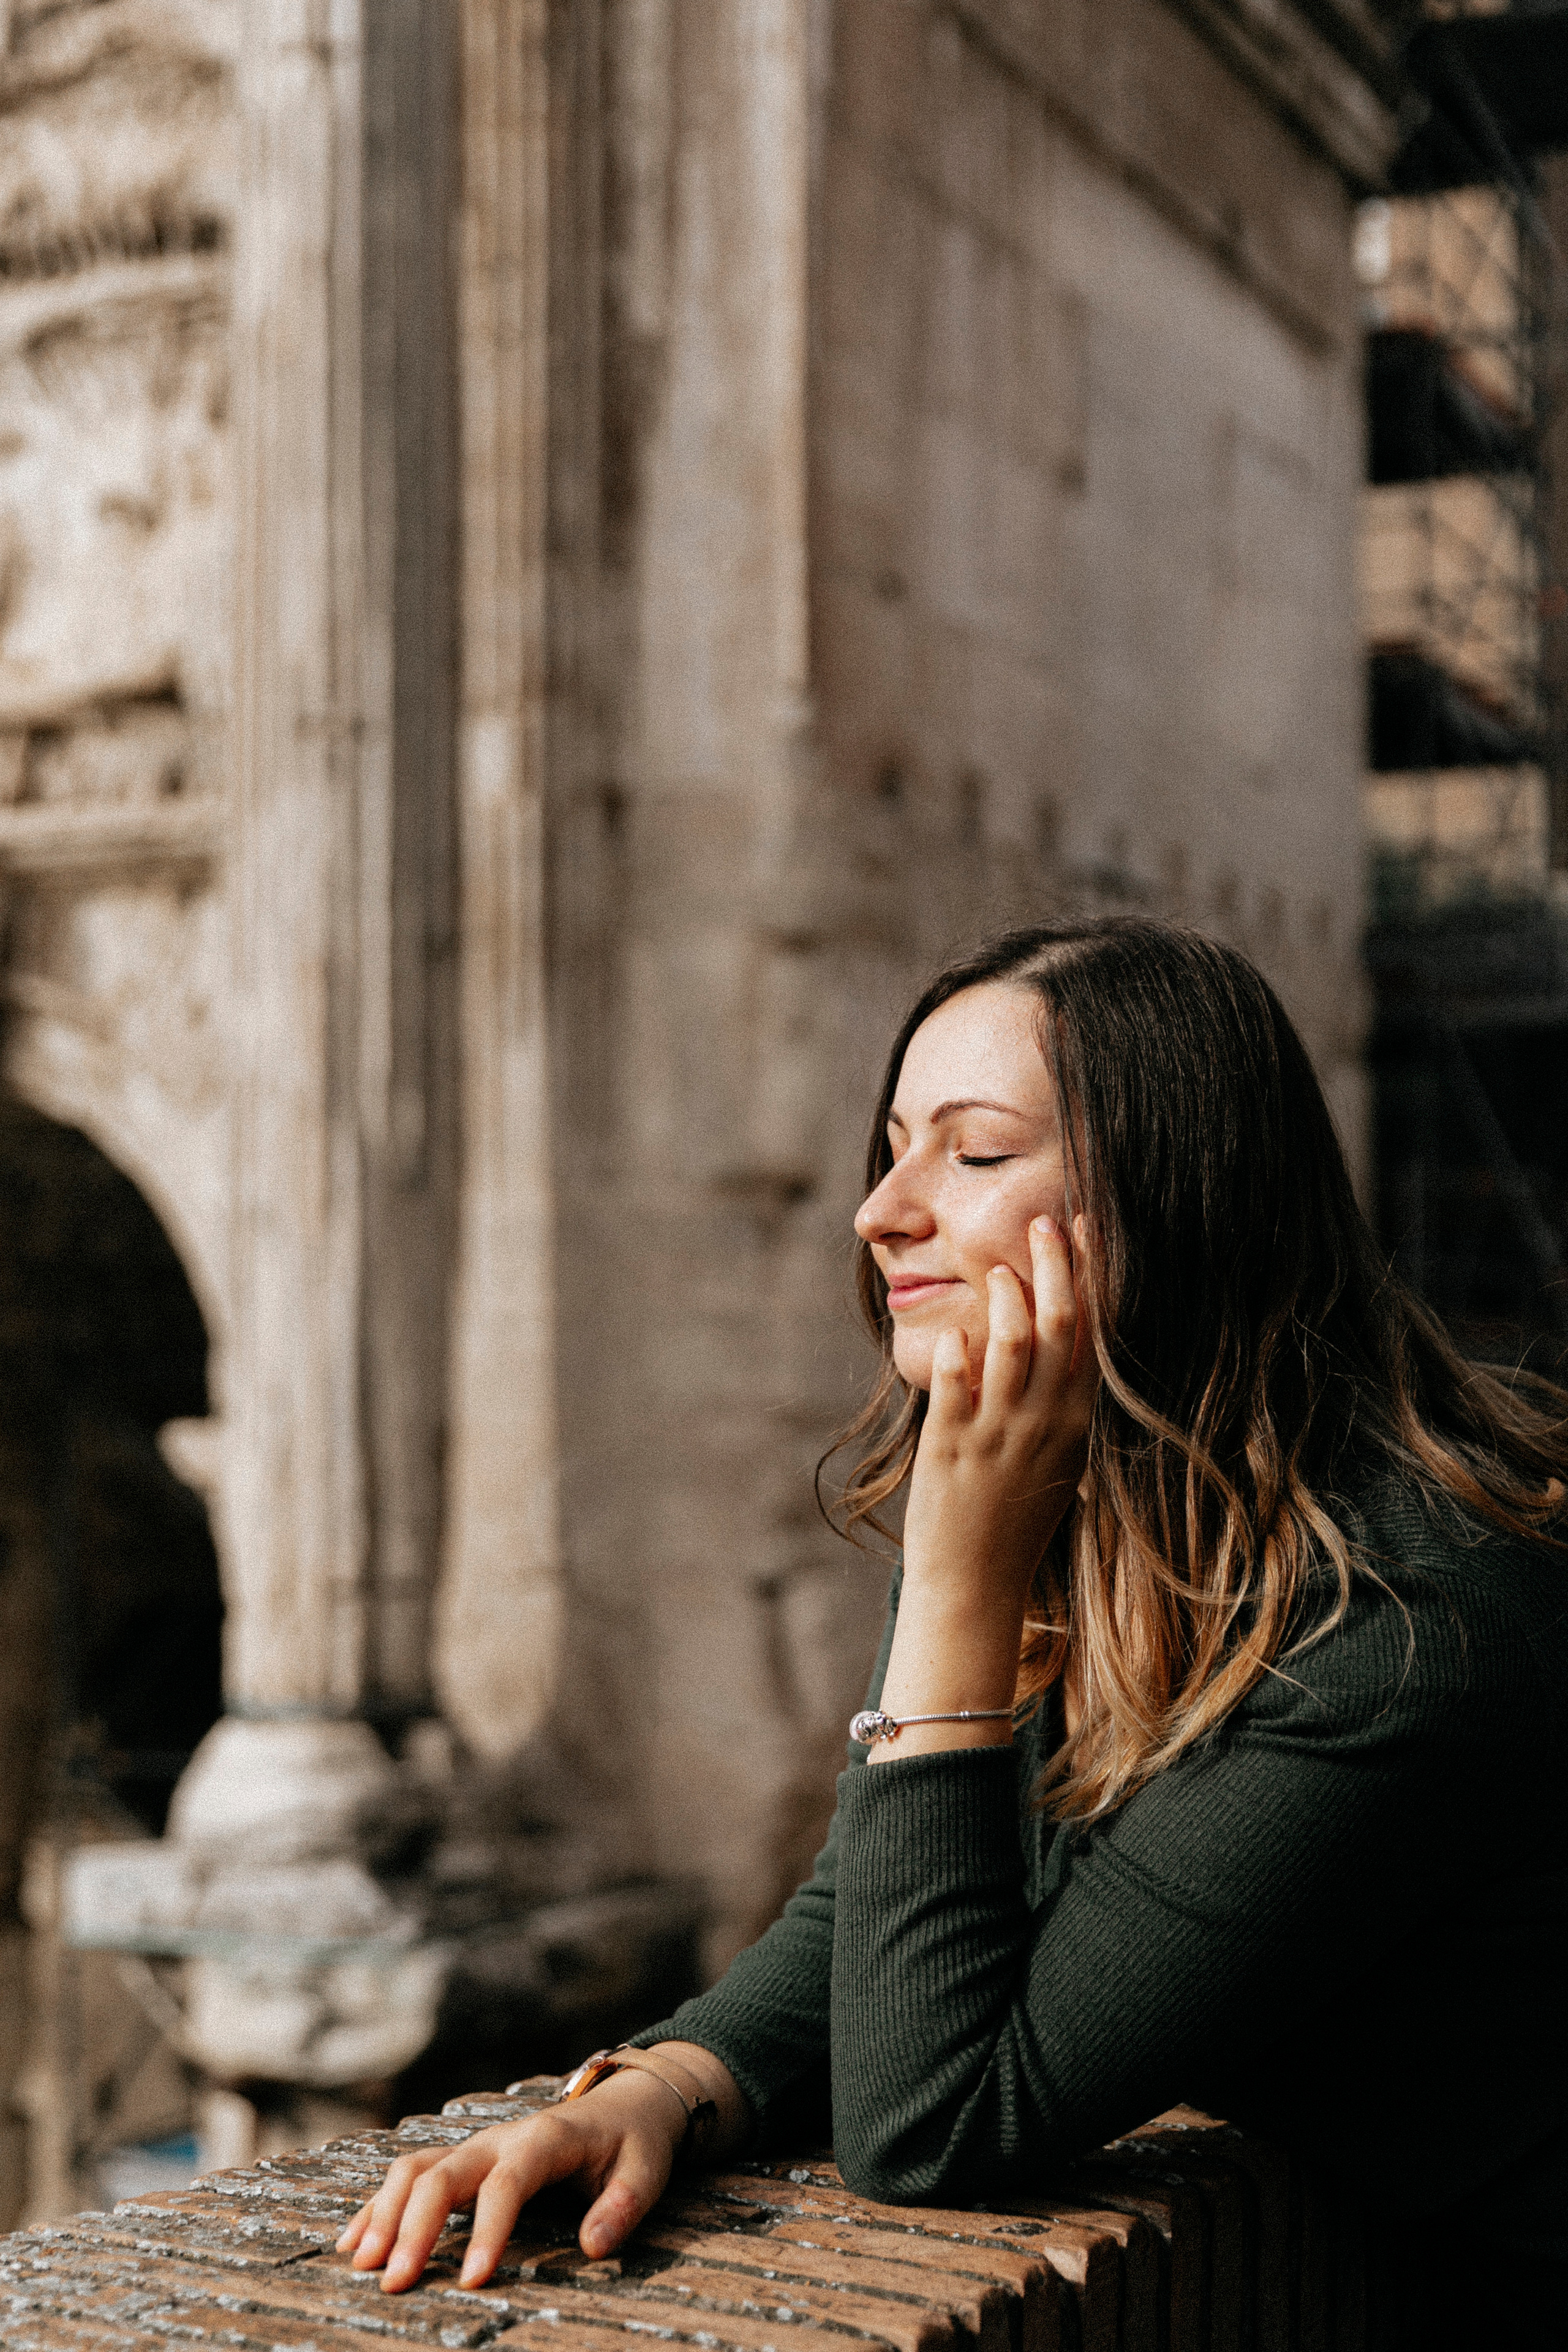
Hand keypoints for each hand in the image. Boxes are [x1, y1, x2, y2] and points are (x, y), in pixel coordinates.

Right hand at [337, 2069, 683, 2291]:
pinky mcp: (465, 2158)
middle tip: (394, 2282)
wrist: (627, 2101)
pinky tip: (353, 2240)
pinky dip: (379, 2204)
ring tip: (362, 2265)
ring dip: (386, 2213)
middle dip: (415, 2226)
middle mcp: (501, 2138)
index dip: (487, 2231)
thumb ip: (625, 2205)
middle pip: (445, 2173)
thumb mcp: (648, 2169)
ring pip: (417, 2168)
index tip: (472, 2282)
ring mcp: (477, 2145)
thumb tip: (594, 2247)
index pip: (507, 2183)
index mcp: (546, 2138)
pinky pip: (412, 2174)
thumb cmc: (635, 2141)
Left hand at [873, 1215, 1097, 1753]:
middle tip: (1046, 1222)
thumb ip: (1062, 1404)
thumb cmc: (1016, 1516)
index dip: (1091, 1278)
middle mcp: (1043, 1423)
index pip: (1093, 1334)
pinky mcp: (950, 1445)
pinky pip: (955, 1387)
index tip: (1087, 1230)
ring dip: (1008, 1302)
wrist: (975, 1580)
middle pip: (1058, 1327)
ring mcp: (997, 1433)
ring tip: (1002, 1271)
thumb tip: (1067, 1343)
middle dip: (1055, 1268)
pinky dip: (957, 1354)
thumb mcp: (1058, 1458)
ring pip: (1011, 1348)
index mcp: (1075, 1423)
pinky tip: (955, 1332)